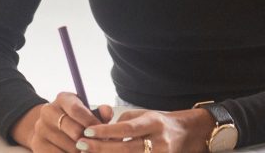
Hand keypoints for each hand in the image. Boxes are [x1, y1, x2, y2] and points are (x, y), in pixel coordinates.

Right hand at [11, 91, 111, 151]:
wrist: (48, 127)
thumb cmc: (75, 118)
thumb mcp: (86, 110)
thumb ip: (100, 111)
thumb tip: (107, 113)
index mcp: (62, 98)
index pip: (77, 110)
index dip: (91, 122)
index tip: (102, 131)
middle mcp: (48, 111)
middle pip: (74, 131)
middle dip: (89, 140)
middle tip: (97, 145)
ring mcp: (40, 129)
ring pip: (68, 147)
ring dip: (81, 151)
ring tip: (88, 150)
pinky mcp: (37, 145)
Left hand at [75, 107, 213, 152]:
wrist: (184, 134)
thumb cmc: (158, 123)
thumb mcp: (144, 115)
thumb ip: (124, 122)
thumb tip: (101, 132)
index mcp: (153, 122)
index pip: (127, 128)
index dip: (106, 131)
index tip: (87, 131)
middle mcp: (158, 141)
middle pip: (125, 149)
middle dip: (100, 148)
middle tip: (80, 145)